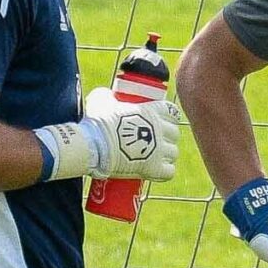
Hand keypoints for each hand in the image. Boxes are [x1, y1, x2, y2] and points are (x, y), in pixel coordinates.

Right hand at [36, 89, 181, 182]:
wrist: (93, 146)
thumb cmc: (97, 122)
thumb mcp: (100, 101)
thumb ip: (105, 95)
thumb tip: (105, 95)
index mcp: (152, 111)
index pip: (172, 111)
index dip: (167, 117)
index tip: (159, 121)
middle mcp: (160, 129)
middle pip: (174, 134)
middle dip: (166, 137)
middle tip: (153, 142)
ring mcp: (159, 149)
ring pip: (173, 152)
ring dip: (165, 155)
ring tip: (152, 158)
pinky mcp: (155, 168)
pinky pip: (169, 171)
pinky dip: (164, 171)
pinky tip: (155, 170)